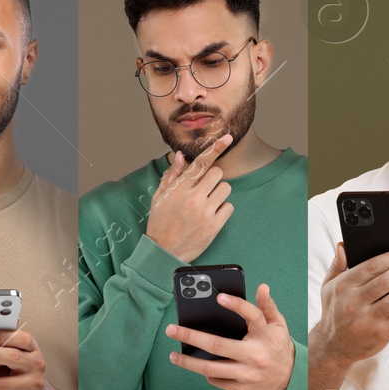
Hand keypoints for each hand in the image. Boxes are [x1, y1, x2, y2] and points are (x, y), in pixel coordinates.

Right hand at [147, 134, 234, 262]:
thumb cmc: (160, 222)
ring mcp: (205, 211)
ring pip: (225, 189)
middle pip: (217, 173)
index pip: (200, 163)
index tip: (227, 138)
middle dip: (212, 180)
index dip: (215, 148)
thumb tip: (180, 156)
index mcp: (179, 189)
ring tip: (206, 204)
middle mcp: (193, 197)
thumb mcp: (159, 197)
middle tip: (203, 191)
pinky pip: (229, 207)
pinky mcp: (215, 225)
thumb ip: (172, 175)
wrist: (163, 251)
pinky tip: (210, 216)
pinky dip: (222, 210)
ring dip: (218, 194)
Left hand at [166, 284, 295, 389]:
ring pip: (211, 369)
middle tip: (171, 330)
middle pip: (217, 345)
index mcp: (265, 336)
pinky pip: (217, 381)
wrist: (291, 382)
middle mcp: (255, 356)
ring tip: (173, 355)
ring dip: (188, 362)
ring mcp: (247, 374)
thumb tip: (262, 287)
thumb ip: (268, 307)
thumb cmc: (278, 348)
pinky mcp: (242, 389)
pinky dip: (205, 374)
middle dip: (190, 336)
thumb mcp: (279, 326)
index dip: (236, 305)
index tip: (219, 297)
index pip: (252, 317)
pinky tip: (197, 366)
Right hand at [312, 243, 388, 366]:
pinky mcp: (381, 334)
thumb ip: (337, 265)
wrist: (333, 345)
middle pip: (388, 280)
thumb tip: (343, 246)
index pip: (372, 266)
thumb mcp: (329, 287)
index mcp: (342, 287)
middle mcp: (354, 303)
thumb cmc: (335, 311)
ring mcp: (368, 319)